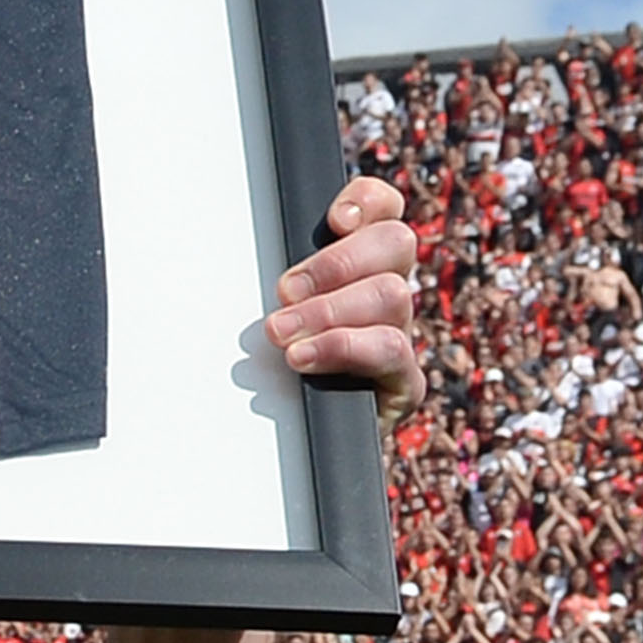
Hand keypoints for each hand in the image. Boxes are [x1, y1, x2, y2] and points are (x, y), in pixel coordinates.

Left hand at [262, 175, 424, 416]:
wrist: (297, 440)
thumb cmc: (277, 368)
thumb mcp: (271, 311)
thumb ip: (277, 280)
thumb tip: (238, 254)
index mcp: (362, 263)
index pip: (385, 209)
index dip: (368, 202)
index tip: (333, 221)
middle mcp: (388, 291)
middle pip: (396, 243)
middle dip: (335, 263)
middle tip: (284, 292)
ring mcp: (401, 334)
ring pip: (393, 295)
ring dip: (328, 310)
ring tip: (282, 332)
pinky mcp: (404, 381)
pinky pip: (391, 350)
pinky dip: (342, 348)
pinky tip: (304, 358)